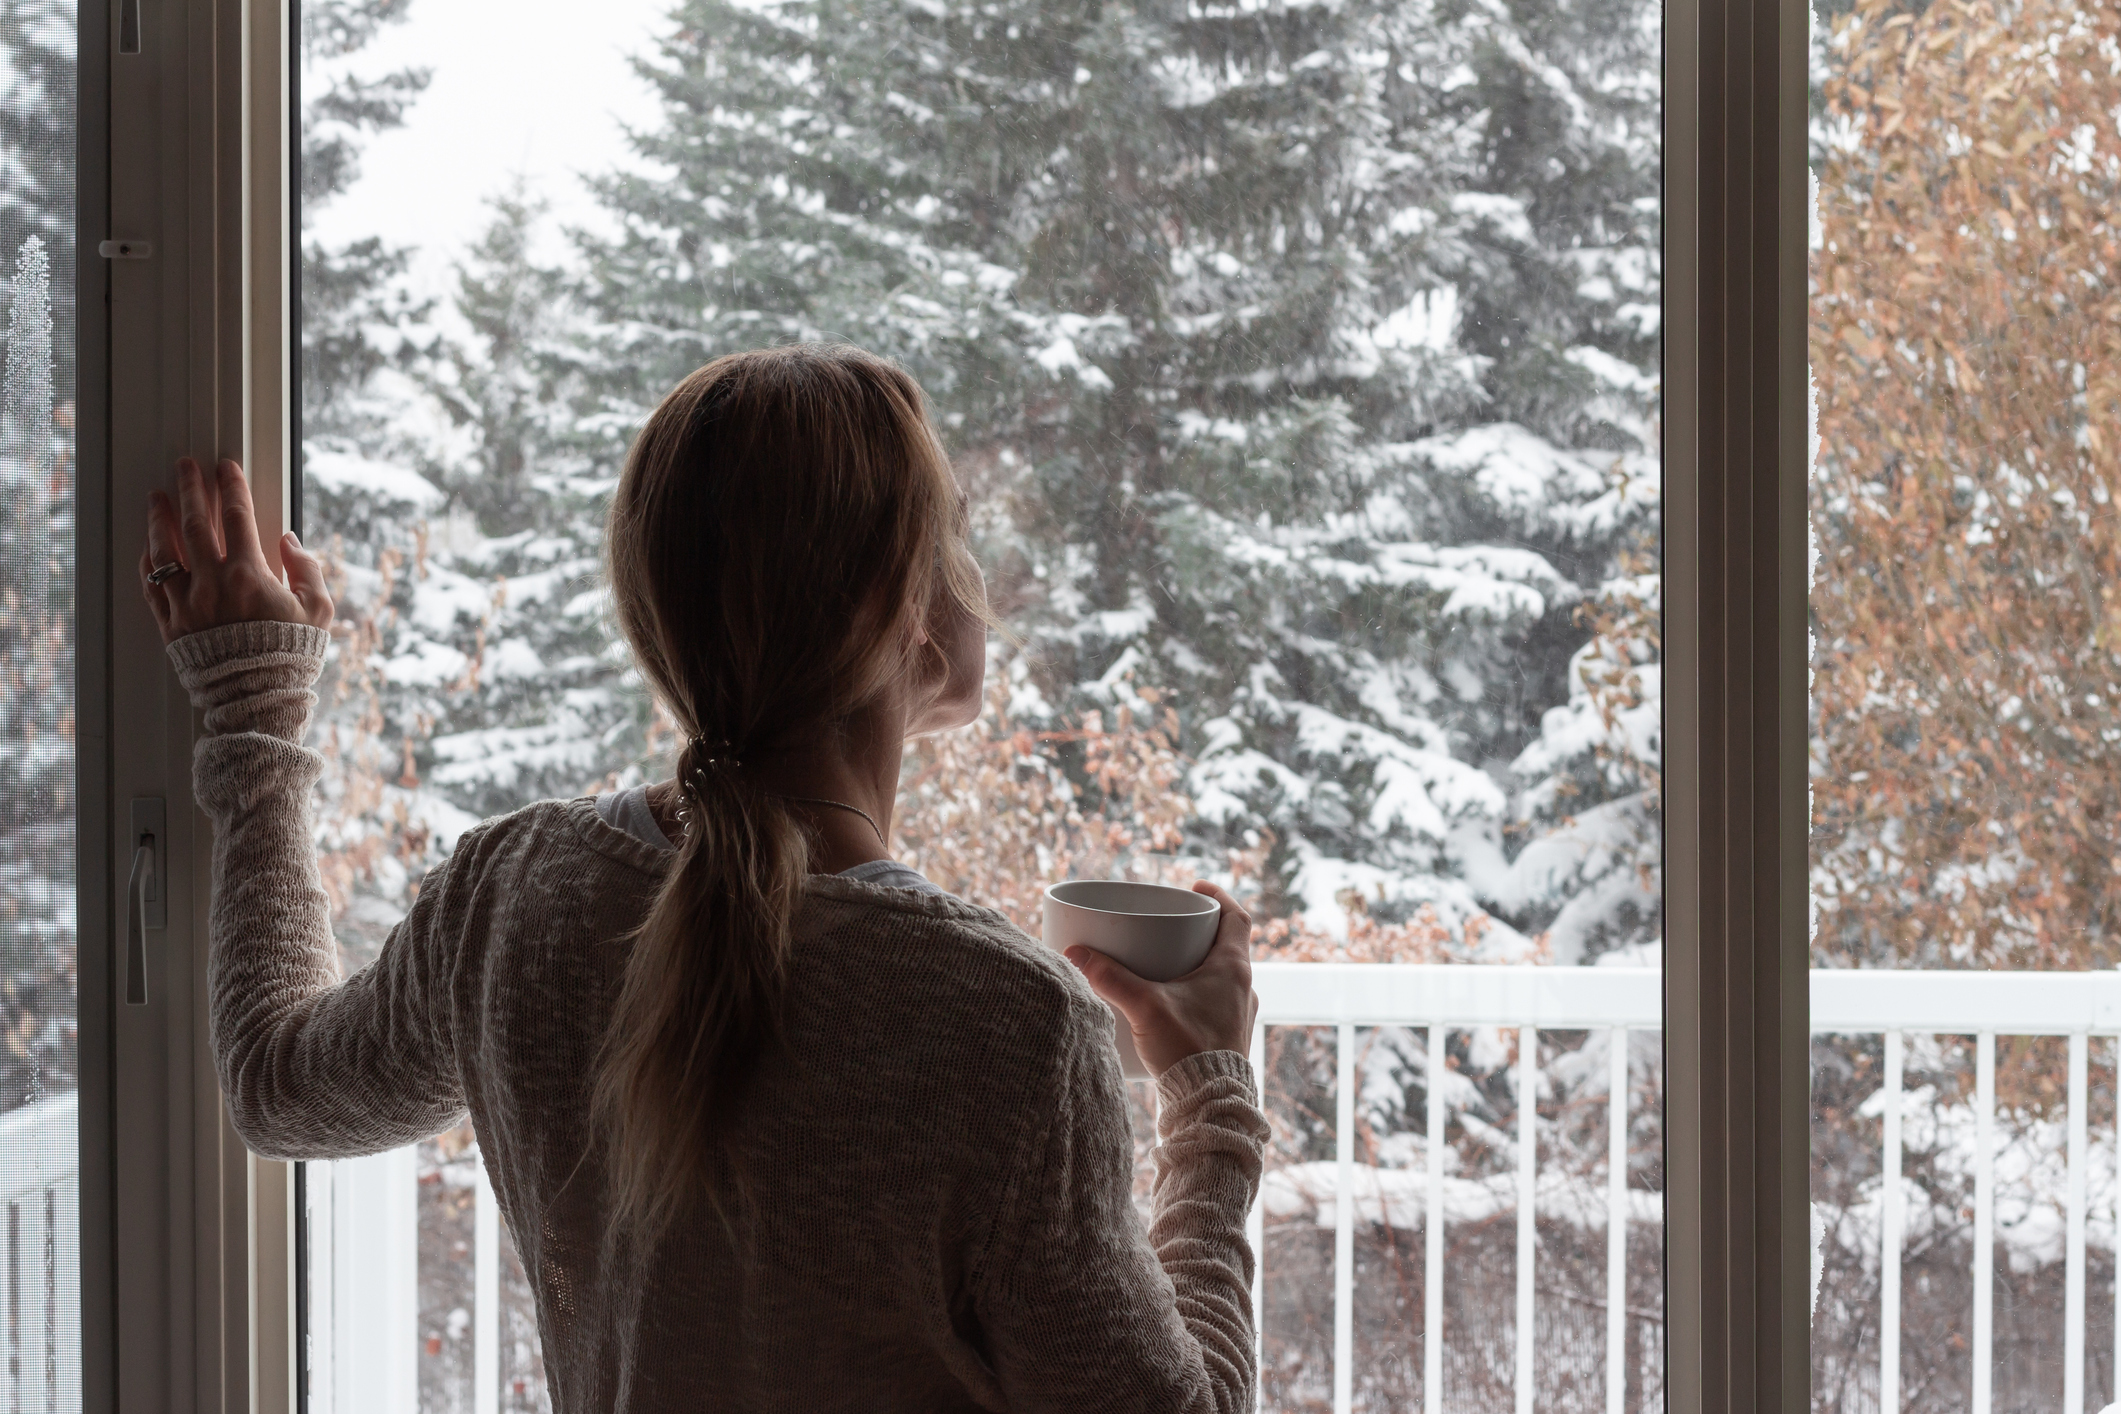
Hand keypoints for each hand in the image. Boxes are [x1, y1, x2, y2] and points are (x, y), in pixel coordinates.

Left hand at [140, 457, 332, 645]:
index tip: (225, 467)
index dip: (231, 486)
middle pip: (195, 524)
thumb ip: (307, 570)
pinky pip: (152, 586)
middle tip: (184, 466)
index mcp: (249, 575)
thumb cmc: (292, 655)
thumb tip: (290, 541)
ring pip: (165, 551)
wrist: (259, 699)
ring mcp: (186, 604)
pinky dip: (149, 563)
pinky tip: (149, 547)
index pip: (237, 516)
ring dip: (160, 520)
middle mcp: (212, 583)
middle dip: (190, 489)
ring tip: (158, 499)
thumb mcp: (318, 611)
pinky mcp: (171, 625)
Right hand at [1066, 881, 1259, 1077]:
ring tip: (1166, 963)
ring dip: (1198, 965)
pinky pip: (1216, 1003)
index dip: (1219, 898)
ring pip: (1222, 976)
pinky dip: (1196, 994)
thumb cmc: (1188, 1051)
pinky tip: (1170, 1004)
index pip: (1238, 918)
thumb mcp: (1145, 1007)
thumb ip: (1110, 978)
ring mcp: (1239, 1015)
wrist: (1210, 1105)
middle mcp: (1243, 989)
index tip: (1195, 889)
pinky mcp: (1228, 1038)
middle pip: (1228, 945)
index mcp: (1233, 969)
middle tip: (1172, 925)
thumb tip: (1075, 953)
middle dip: (1200, 932)